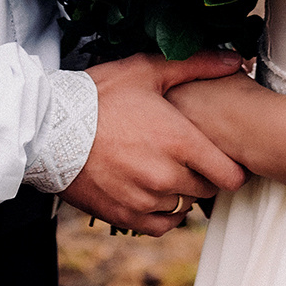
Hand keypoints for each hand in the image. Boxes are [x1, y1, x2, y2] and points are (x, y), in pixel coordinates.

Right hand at [59, 51, 249, 235]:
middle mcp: (167, 175)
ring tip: (164, 170)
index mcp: (180, 141)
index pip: (230, 175)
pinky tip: (153, 192)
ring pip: (184, 206)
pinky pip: (162, 226)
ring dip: (180, 192)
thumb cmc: (99, 97)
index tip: (222, 158)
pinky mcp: (125, 217)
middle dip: (203, 175)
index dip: (231, 167)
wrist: (49, 129)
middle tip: (188, 158)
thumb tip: (236, 59)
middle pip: (207, 190)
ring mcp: (146, 199)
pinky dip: (163, 213)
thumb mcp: (146, 71)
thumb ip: (195, 65)